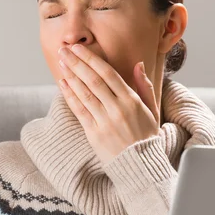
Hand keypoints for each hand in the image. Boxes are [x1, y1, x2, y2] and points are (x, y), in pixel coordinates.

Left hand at [57, 44, 160, 164]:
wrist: (141, 165)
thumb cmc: (146, 136)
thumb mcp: (152, 110)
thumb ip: (145, 86)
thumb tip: (139, 64)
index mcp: (132, 101)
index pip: (108, 74)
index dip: (92, 59)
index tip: (79, 48)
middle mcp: (117, 109)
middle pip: (93, 80)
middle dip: (77, 63)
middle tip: (64, 50)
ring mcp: (105, 122)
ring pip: (84, 94)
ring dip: (71, 76)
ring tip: (61, 62)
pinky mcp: (94, 134)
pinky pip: (80, 111)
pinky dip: (70, 96)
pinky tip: (63, 84)